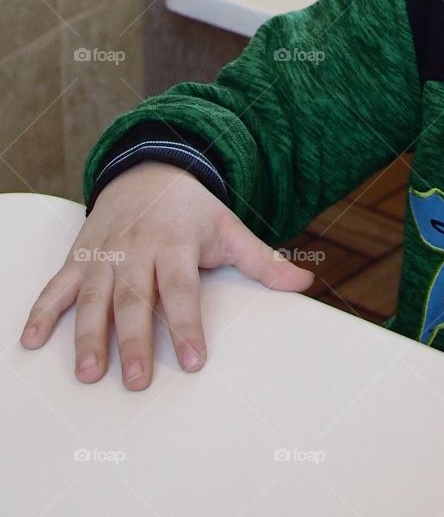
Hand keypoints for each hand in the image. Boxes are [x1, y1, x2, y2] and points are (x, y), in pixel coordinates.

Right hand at [19, 161, 313, 389]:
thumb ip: (263, 259)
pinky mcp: (80, 256)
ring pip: (92, 296)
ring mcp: (105, 253)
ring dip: (86, 335)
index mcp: (176, 244)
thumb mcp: (230, 227)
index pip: (181, 290)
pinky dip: (41, 311)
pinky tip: (31, 341)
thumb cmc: (193, 209)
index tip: (193, 360)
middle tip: (135, 380)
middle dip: (134, 340)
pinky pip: (57, 285)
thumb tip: (304, 283)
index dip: (187, 324)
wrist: (150, 169)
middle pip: (134, 299)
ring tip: (88, 373)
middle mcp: (137, 249)